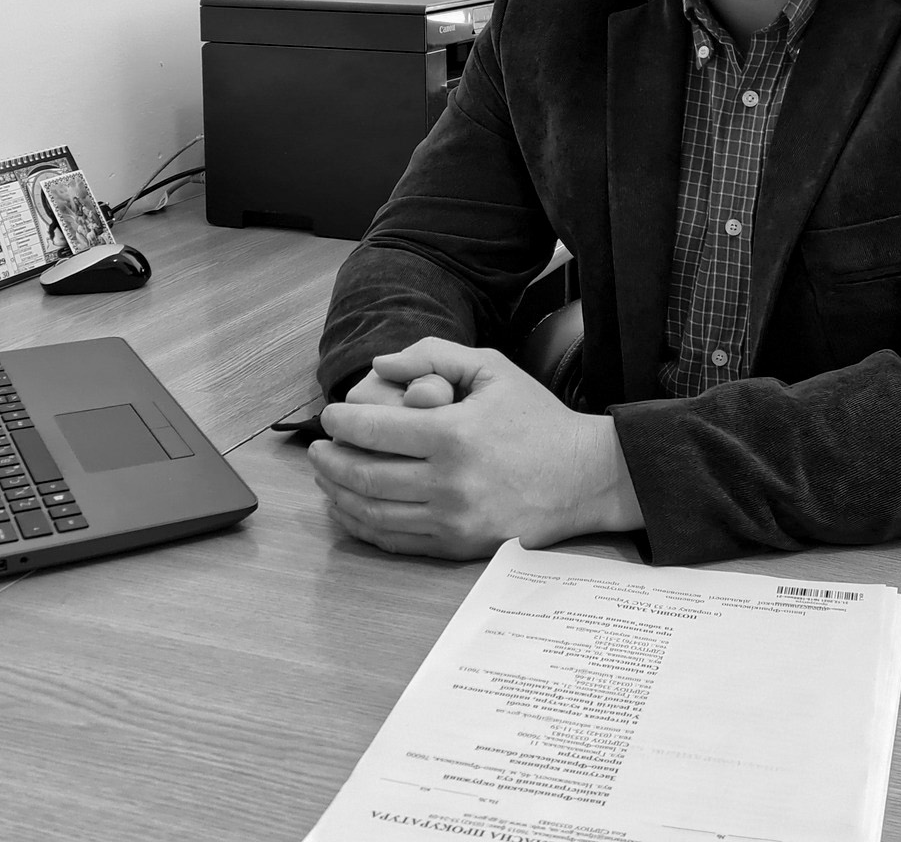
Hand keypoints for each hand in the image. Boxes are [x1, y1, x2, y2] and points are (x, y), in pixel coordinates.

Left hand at [309, 337, 642, 558]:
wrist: (584, 476)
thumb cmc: (536, 418)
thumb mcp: (492, 368)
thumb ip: (434, 354)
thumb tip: (380, 364)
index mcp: (454, 434)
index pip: (373, 431)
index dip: (340, 423)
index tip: (329, 417)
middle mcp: (449, 482)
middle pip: (364, 475)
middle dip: (329, 461)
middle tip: (317, 448)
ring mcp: (452, 520)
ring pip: (371, 513)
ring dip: (338, 494)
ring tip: (327, 475)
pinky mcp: (458, 546)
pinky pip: (394, 540)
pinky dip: (362, 525)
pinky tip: (351, 506)